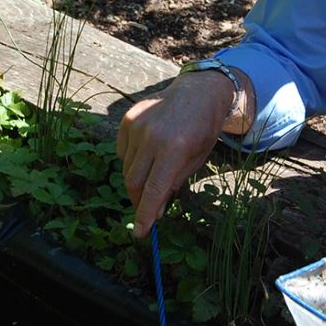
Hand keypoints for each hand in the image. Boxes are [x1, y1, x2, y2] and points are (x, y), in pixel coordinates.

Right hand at [117, 72, 232, 236]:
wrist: (198, 92)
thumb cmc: (202, 129)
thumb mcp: (196, 160)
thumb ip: (173, 183)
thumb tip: (154, 210)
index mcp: (175, 148)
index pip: (154, 189)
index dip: (145, 214)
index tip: (140, 232)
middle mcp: (152, 136)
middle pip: (134, 181)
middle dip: (138, 200)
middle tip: (146, 209)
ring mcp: (137, 125)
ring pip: (126, 168)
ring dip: (137, 180)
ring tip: (153, 174)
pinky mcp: (128, 119)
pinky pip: (122, 151)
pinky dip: (131, 160)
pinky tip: (147, 153)